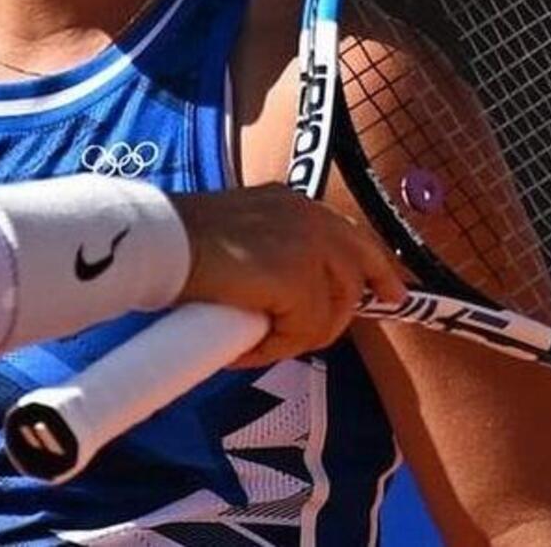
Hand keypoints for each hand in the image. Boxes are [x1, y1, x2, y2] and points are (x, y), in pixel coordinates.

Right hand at [171, 186, 406, 364]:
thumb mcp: (237, 234)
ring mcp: (310, 249)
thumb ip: (269, 252)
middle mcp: (310, 219)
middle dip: (342, 312)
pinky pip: (304, 333)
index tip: (390, 293)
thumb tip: (282, 295)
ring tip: (251, 338)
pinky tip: (244, 344)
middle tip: (307, 332)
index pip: (351, 236)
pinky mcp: (301, 283)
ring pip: (330, 313)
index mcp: (293, 203)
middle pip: (355, 276)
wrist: (160, 243)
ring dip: (294, 334)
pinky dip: (273, 347)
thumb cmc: (178, 242)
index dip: (375, 268)